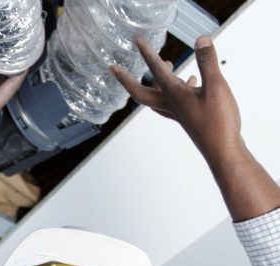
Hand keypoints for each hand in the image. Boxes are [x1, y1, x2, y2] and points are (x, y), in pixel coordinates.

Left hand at [111, 36, 242, 165]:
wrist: (224, 152)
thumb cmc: (218, 124)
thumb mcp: (216, 88)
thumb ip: (207, 63)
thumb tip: (200, 40)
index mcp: (175, 97)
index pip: (157, 71)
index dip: (147, 54)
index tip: (137, 41)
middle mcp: (172, 106)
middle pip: (143, 93)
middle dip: (128, 81)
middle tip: (115, 70)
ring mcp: (181, 114)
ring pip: (160, 97)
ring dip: (157, 81)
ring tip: (167, 62)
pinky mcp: (191, 118)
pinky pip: (178, 101)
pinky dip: (182, 87)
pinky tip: (194, 81)